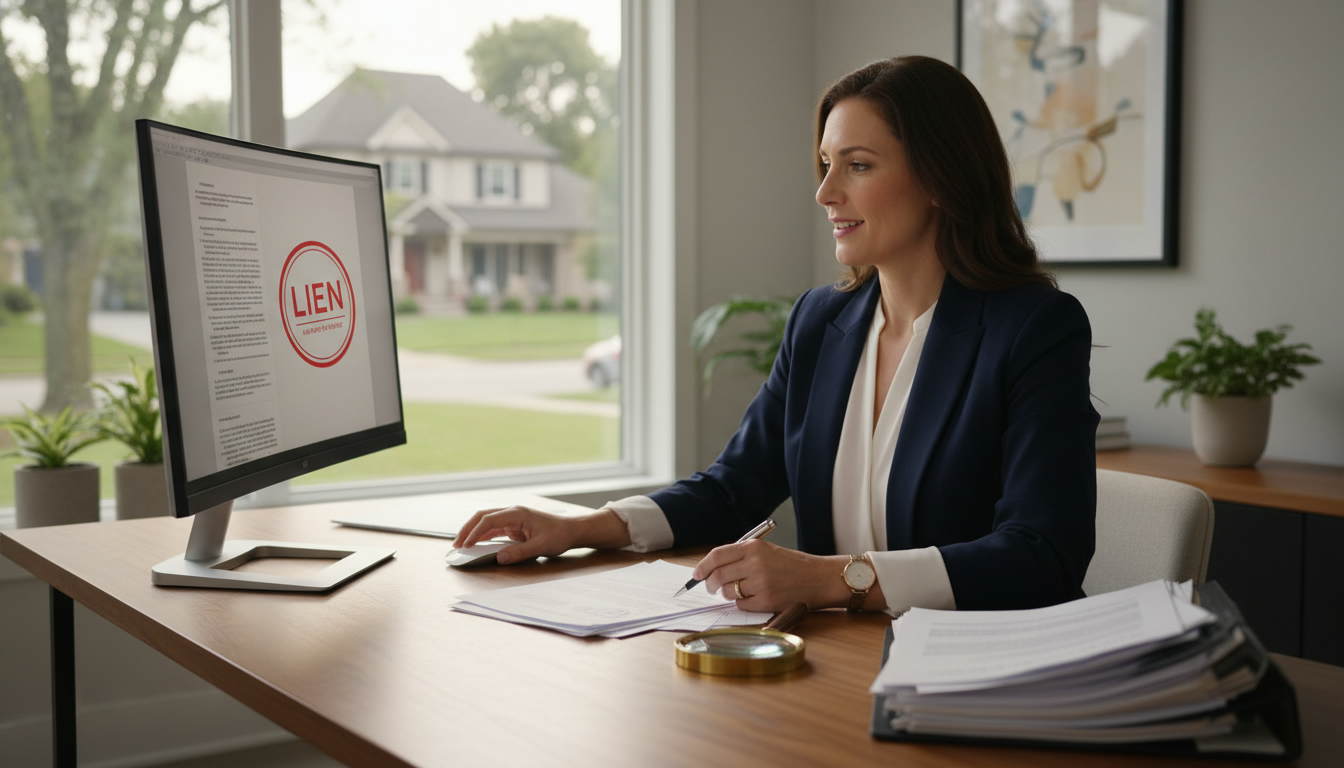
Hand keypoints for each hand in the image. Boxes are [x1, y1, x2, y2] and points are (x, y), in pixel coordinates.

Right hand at [454, 505, 628, 564]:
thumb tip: (500, 558)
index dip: (475, 532)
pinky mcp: (513, 525)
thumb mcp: (541, 546)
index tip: (466, 545)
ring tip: (461, 546)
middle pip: (482, 516)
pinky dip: (482, 535)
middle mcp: (512, 512)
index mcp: (517, 513)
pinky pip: (493, 528)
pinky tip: (475, 545)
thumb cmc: (559, 535)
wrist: (571, 530)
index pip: (489, 520)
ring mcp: (512, 518)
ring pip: (485, 521)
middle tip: (456, 545)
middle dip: (467, 529)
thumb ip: (520, 553)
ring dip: (472, 531)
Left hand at [692, 540, 862, 611]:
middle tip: (712, 588)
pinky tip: (756, 599)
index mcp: (754, 547)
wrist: (820, 578)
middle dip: (711, 584)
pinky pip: (741, 605)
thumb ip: (742, 557)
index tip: (697, 574)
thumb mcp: (767, 552)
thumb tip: (712, 570)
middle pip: (718, 575)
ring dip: (730, 594)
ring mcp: (761, 582)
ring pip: (729, 592)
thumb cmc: (793, 566)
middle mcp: (755, 563)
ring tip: (744, 590)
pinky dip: (744, 604)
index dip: (703, 566)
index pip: (717, 555)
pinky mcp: (767, 600)